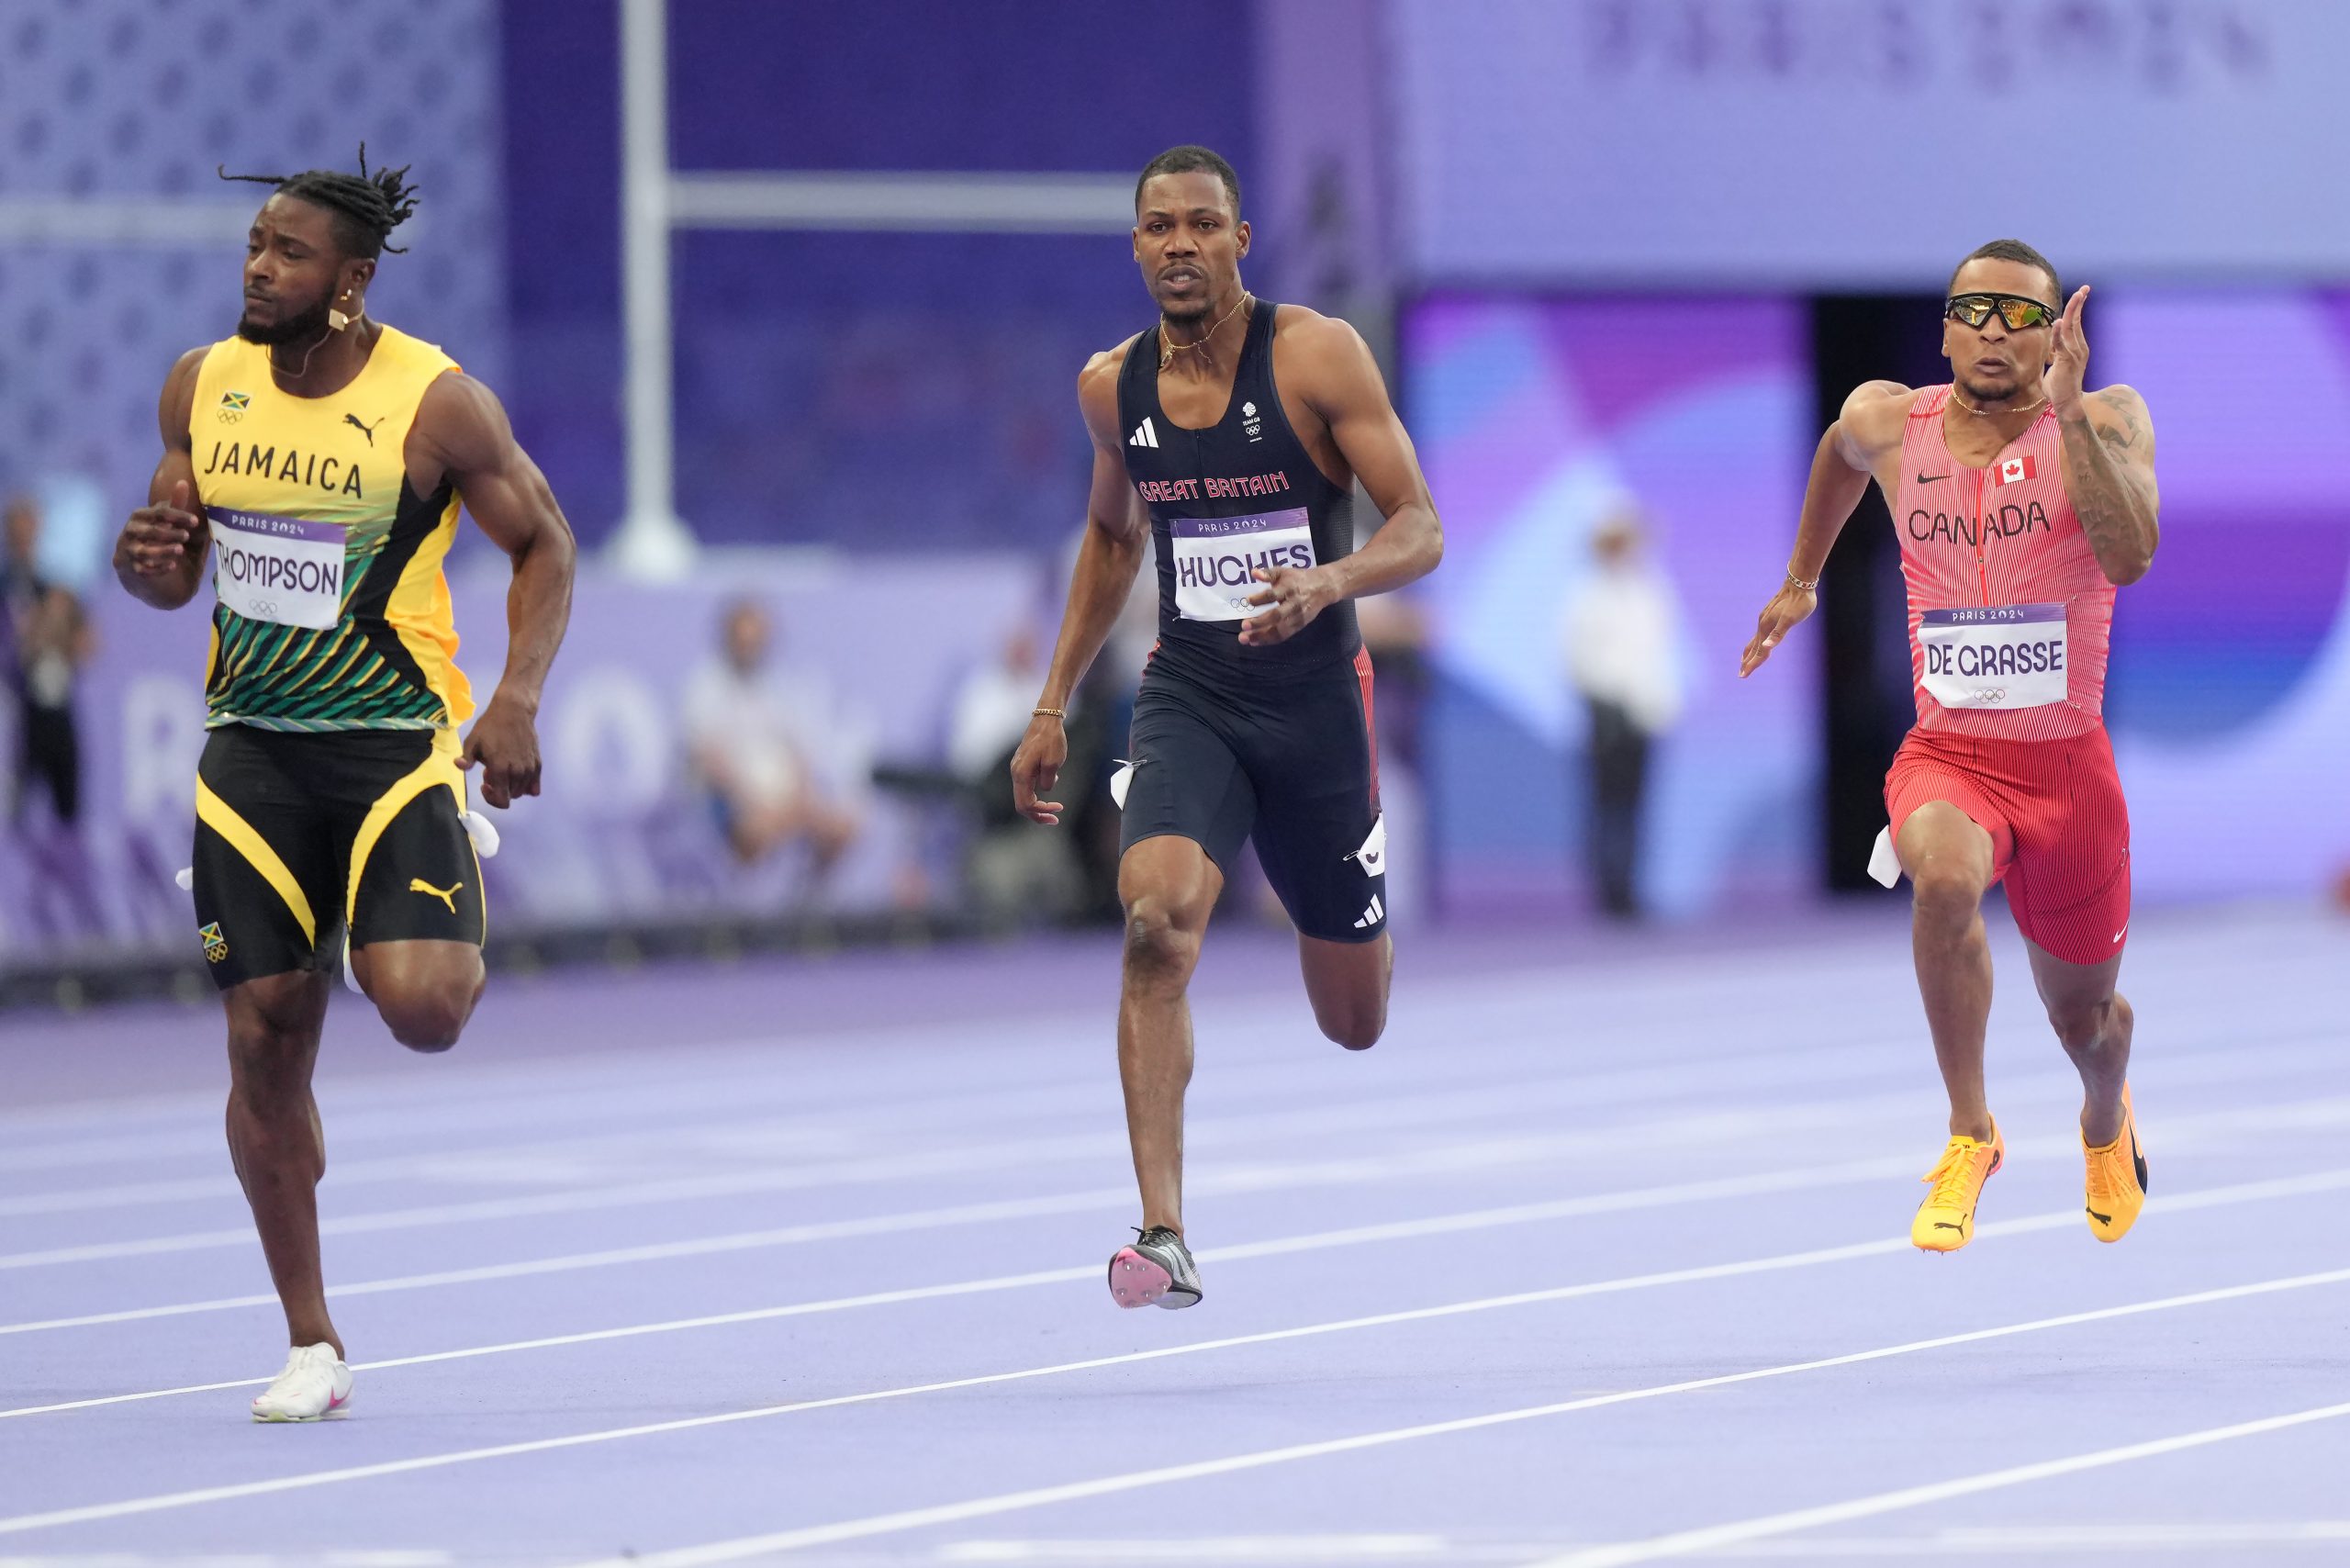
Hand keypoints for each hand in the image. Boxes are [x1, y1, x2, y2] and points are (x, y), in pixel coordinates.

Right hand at [117, 480, 201, 577]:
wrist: (135, 560)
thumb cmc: (156, 535)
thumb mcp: (165, 519)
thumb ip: (174, 505)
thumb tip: (183, 482)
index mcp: (139, 516)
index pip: (158, 513)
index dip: (177, 516)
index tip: (195, 521)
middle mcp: (130, 532)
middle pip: (149, 532)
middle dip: (169, 534)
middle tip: (186, 536)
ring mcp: (128, 551)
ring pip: (143, 551)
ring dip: (163, 551)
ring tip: (180, 550)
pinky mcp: (130, 568)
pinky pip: (142, 569)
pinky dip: (157, 568)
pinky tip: (173, 566)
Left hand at [459, 694, 542, 807]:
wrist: (514, 711)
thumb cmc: (490, 726)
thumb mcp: (472, 741)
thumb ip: (466, 758)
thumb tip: (459, 766)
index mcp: (501, 769)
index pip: (502, 800)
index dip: (491, 798)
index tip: (484, 785)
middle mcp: (518, 772)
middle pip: (511, 796)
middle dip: (499, 788)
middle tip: (492, 771)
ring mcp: (530, 769)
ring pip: (521, 791)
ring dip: (511, 785)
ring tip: (504, 768)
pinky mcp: (538, 764)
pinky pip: (535, 786)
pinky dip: (526, 785)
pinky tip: (518, 774)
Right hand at [1009, 713, 1068, 824]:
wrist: (1046, 719)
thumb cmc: (1051, 739)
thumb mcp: (1054, 763)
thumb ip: (1048, 781)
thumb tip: (1045, 790)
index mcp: (1021, 774)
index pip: (1025, 805)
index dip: (1040, 812)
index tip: (1058, 810)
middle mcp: (1016, 773)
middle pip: (1022, 803)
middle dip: (1038, 814)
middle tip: (1055, 819)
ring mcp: (1018, 768)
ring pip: (1023, 795)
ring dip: (1038, 804)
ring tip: (1055, 807)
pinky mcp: (1023, 764)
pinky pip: (1027, 784)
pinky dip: (1037, 791)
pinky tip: (1051, 782)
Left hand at [1239, 565, 1334, 646]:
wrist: (1323, 588)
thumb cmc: (1298, 579)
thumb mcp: (1283, 572)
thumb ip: (1268, 573)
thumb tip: (1253, 572)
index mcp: (1289, 588)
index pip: (1273, 595)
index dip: (1260, 599)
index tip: (1248, 600)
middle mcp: (1293, 604)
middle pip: (1276, 616)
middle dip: (1259, 622)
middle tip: (1244, 625)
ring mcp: (1297, 617)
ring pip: (1279, 630)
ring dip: (1262, 636)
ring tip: (1245, 639)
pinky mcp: (1299, 626)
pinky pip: (1283, 636)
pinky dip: (1269, 640)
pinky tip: (1255, 642)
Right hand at [1739, 581, 1817, 676]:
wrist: (1798, 583)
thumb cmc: (1798, 602)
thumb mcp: (1790, 619)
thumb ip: (1778, 634)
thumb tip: (1766, 647)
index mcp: (1766, 627)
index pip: (1759, 651)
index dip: (1752, 664)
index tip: (1743, 676)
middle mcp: (1763, 625)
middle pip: (1754, 648)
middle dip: (1747, 662)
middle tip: (1741, 675)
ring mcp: (1765, 620)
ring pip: (1755, 640)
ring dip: (1750, 653)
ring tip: (1745, 661)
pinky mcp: (1769, 616)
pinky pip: (1760, 634)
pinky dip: (1756, 643)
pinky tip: (1759, 642)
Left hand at [2042, 285, 2091, 416]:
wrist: (2067, 403)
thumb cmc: (2059, 387)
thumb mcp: (2055, 366)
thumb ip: (2052, 355)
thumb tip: (2046, 351)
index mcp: (2077, 348)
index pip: (2077, 324)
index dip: (2078, 309)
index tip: (2081, 294)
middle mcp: (2079, 348)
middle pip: (2077, 321)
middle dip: (2079, 303)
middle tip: (2084, 288)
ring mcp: (2074, 354)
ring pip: (2072, 328)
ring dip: (2073, 311)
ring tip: (2077, 296)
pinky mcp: (2066, 361)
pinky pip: (2061, 344)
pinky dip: (2059, 333)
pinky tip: (2058, 321)